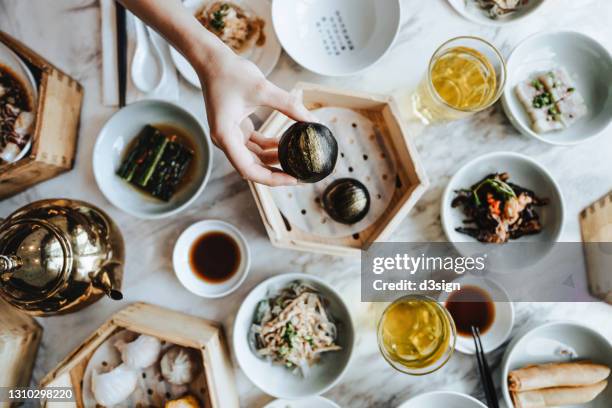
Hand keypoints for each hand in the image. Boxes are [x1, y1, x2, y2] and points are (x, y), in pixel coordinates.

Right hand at [196, 48, 313, 185]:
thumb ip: (289, 105)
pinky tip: (286, 143)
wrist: (212, 60)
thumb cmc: (230, 73)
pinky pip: (254, 145)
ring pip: (254, 157)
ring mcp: (230, 135)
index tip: (292, 179)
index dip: (272, 179)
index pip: (249, 170)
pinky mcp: (236, 128)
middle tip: (299, 173)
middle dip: (275, 172)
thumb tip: (312, 120)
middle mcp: (225, 140)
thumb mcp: (263, 89)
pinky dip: (269, 146)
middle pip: (252, 167)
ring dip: (274, 158)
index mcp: (225, 137)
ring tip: (296, 157)